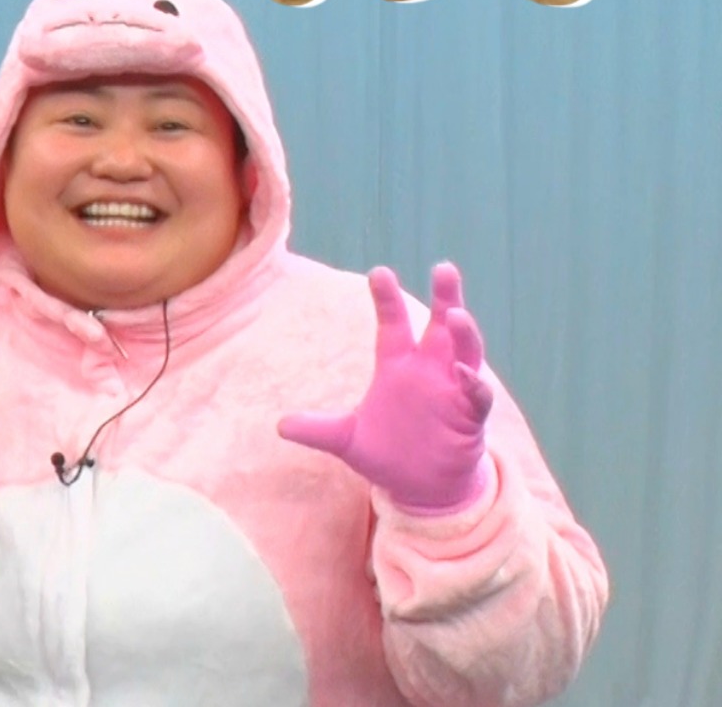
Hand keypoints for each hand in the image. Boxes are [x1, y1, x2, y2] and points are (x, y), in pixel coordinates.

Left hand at [278, 262, 493, 515]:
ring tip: (457, 315)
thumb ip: (317, 430)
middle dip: (446, 298)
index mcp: (398, 367)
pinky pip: (477, 396)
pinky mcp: (470, 418)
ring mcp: (454, 392)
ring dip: (464, 335)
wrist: (420, 489)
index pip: (393, 325)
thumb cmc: (388, 454)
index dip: (387, 299)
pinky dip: (474, 384)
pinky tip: (465, 373)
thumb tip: (279, 426)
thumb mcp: (346, 440)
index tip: (379, 272)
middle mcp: (429, 372)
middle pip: (441, 327)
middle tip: (444, 268)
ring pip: (466, 354)